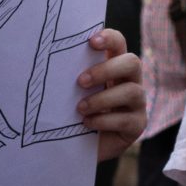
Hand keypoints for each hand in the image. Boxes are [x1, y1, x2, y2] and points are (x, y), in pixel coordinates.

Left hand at [77, 29, 144, 161]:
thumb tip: (48, 59)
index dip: (109, 38)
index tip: (91, 42)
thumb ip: (70, 75)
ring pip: (131, 91)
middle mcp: (130, 80)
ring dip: (102, 99)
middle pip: (131, 62)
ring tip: (80, 108)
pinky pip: (125, 119)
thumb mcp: (70, 91)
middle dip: (106, 70)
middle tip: (81, 81)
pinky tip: (87, 123)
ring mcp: (137, 103)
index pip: (118, 43)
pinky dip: (103, 121)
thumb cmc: (72, 112)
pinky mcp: (137, 124)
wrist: (77, 147)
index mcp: (113, 65)